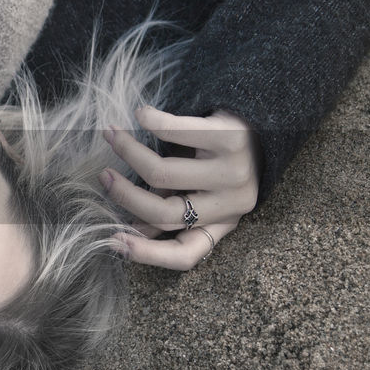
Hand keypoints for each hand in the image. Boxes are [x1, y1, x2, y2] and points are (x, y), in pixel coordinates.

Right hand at [99, 106, 259, 269]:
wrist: (266, 120)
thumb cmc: (222, 160)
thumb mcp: (204, 192)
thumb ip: (170, 210)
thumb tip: (129, 232)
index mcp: (222, 223)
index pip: (185, 255)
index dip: (147, 253)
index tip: (112, 240)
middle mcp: (231, 204)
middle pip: (164, 212)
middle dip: (124, 195)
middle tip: (103, 175)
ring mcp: (233, 172)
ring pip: (164, 174)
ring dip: (129, 151)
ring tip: (112, 134)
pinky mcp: (231, 138)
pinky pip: (178, 132)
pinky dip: (152, 121)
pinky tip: (140, 114)